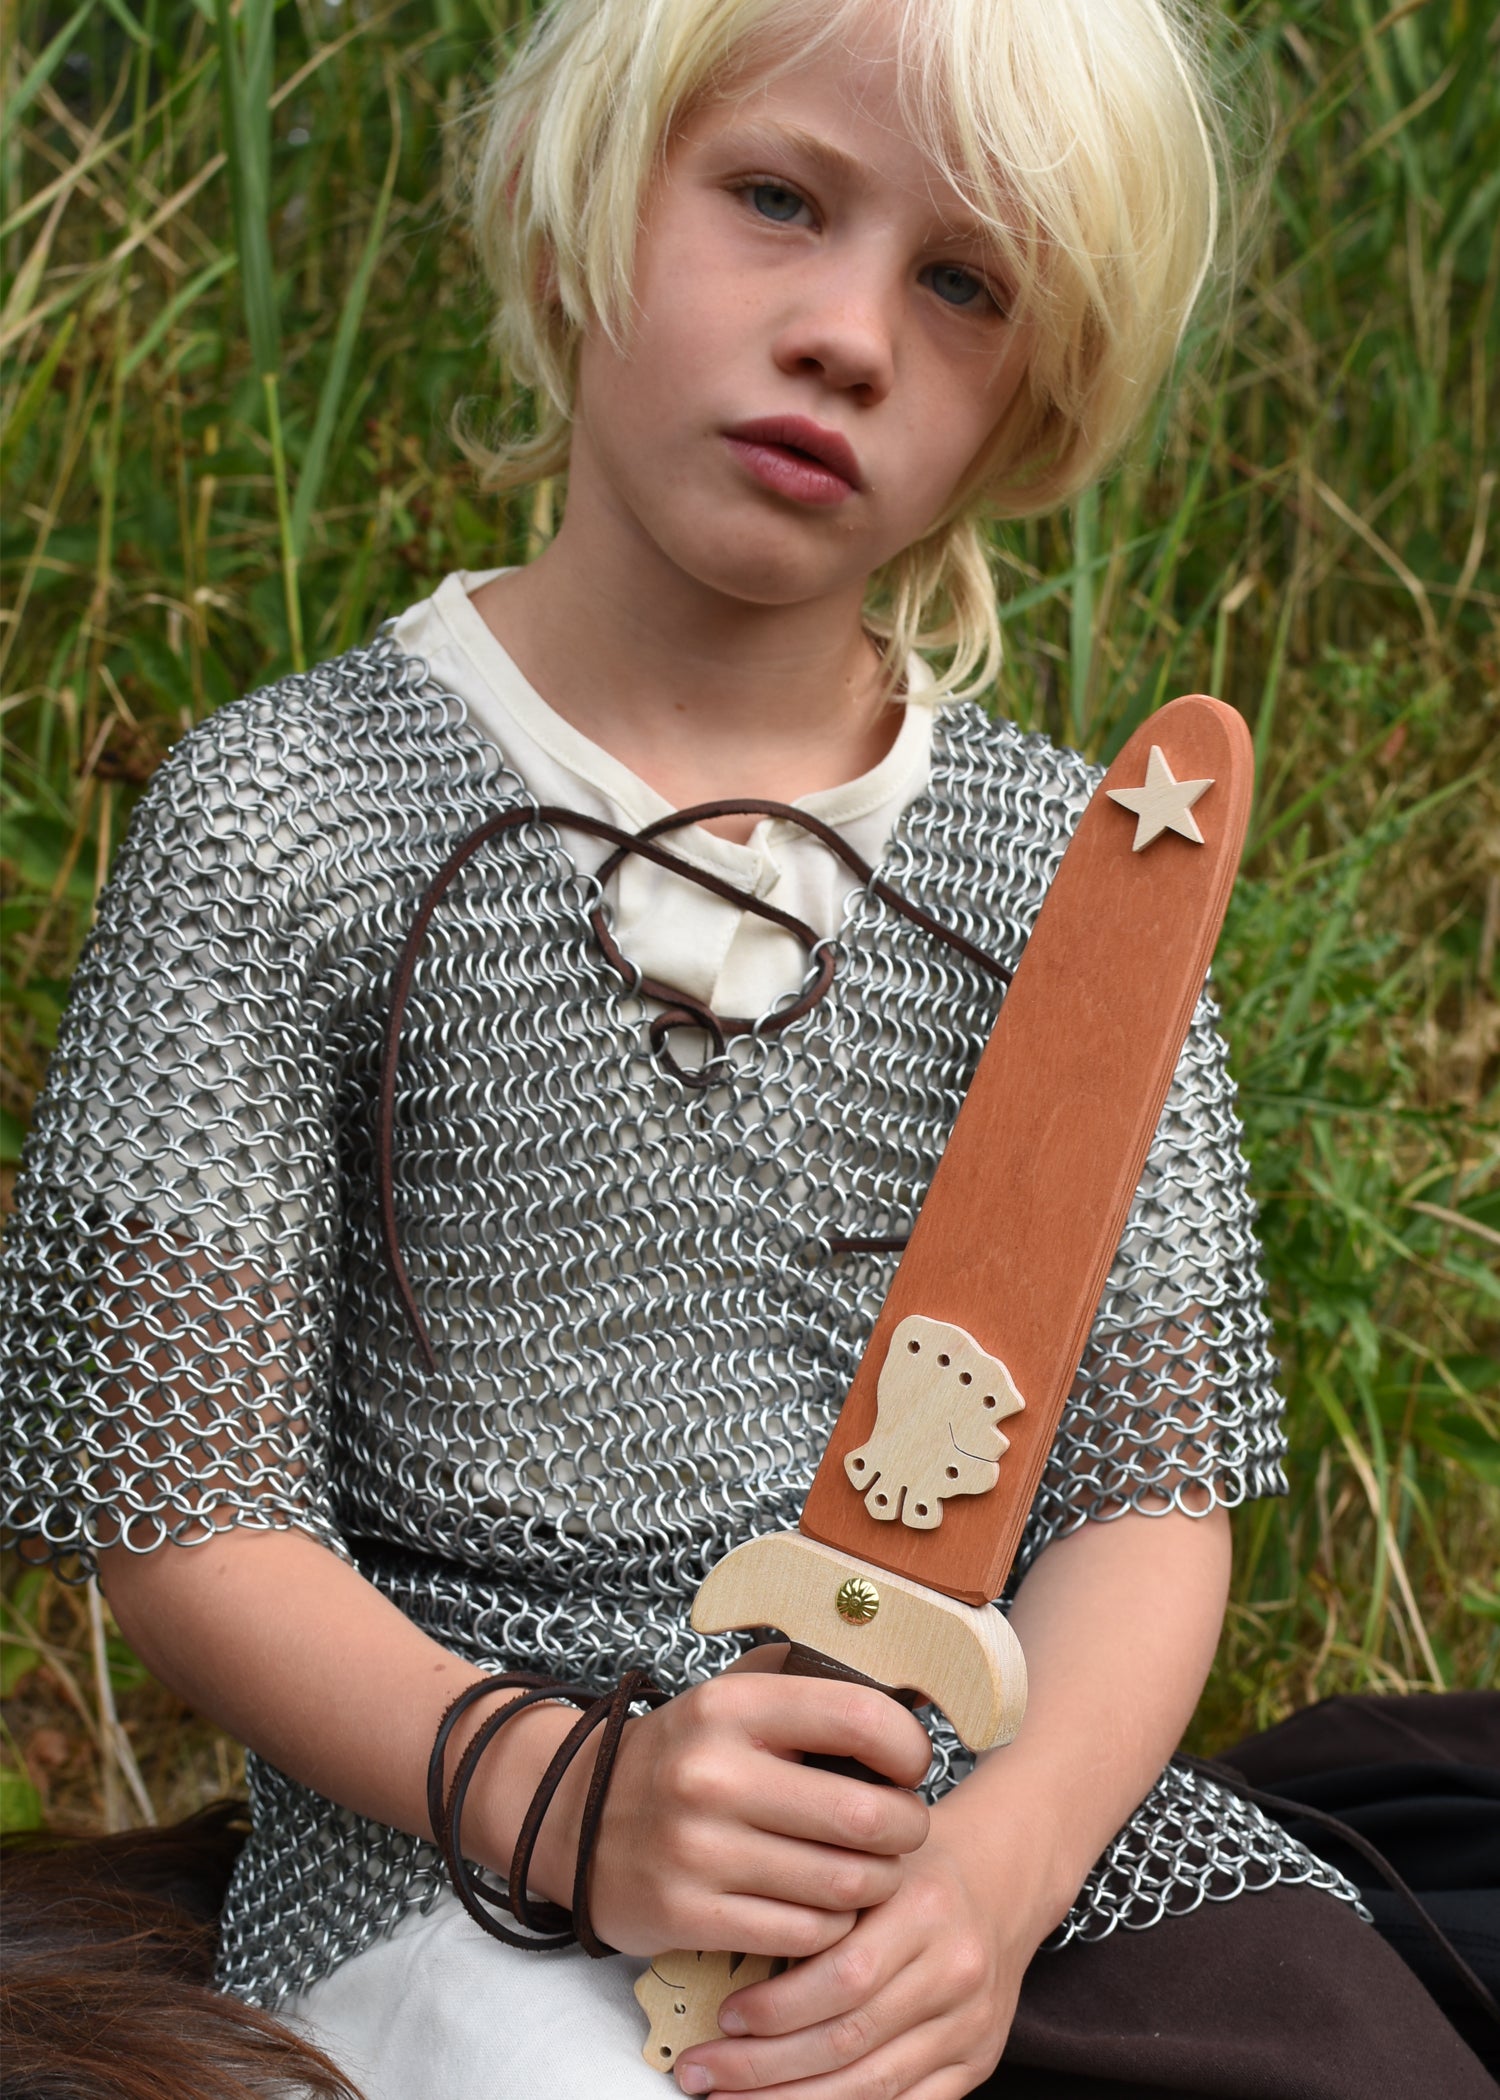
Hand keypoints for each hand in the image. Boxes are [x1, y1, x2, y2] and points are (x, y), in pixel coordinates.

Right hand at [527, 1652, 931, 1959]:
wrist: (574, 1818)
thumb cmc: (684, 1756)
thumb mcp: (733, 1697)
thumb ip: (811, 1689)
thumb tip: (915, 1698)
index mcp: (732, 1706)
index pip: (862, 1719)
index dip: (909, 1749)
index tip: (909, 1767)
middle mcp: (713, 1773)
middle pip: (866, 1816)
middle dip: (906, 1829)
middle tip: (902, 1830)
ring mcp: (698, 1849)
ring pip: (843, 1884)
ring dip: (877, 1883)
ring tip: (871, 1869)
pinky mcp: (687, 1915)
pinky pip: (804, 1934)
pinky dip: (832, 1926)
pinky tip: (825, 1906)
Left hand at [671, 1803, 1048, 2098]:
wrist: (1001, 1880)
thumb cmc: (914, 1866)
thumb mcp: (869, 1858)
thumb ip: (816, 1901)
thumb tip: (724, 1952)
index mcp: (924, 1908)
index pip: (843, 1977)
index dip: (776, 2008)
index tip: (721, 2018)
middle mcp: (954, 1970)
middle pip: (849, 2040)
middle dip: (763, 2068)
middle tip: (699, 2072)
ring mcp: (969, 2024)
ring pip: (872, 2086)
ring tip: (727, 2099)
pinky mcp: (976, 2061)